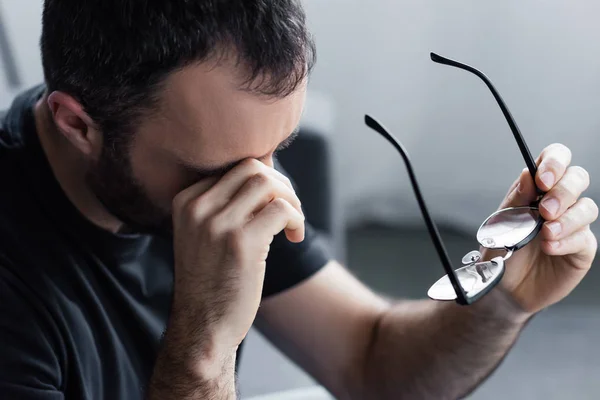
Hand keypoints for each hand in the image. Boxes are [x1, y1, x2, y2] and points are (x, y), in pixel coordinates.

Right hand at [169, 159, 304, 365]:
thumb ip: (227, 203)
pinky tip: (294, 239)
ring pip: (268, 183)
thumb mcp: (206, 234)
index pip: (235, 167)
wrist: (202, 326)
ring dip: (291, 201)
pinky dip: (297, 220)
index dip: (265, 181)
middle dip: (281, 185)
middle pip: (253, 167)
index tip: (273, 206)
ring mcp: (217, 224)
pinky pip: (282, 210)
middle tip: (290, 212)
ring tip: (294, 225)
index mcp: (186, 201)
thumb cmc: (212, 280)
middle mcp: (197, 208)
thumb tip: (268, 167)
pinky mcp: (241, 243)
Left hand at [483, 144, 597, 315]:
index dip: (555, 162)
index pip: (556, 159)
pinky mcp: (581, 248)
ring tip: (545, 233)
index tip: (542, 180)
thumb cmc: (501, 251)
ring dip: (566, 219)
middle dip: (563, 191)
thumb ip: (516, 199)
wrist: (503, 287)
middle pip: (578, 178)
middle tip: (544, 210)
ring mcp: (573, 224)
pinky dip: (567, 241)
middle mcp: (559, 202)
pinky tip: (550, 248)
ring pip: (587, 207)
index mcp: (537, 188)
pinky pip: (584, 237)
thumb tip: (527, 174)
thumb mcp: (501, 223)